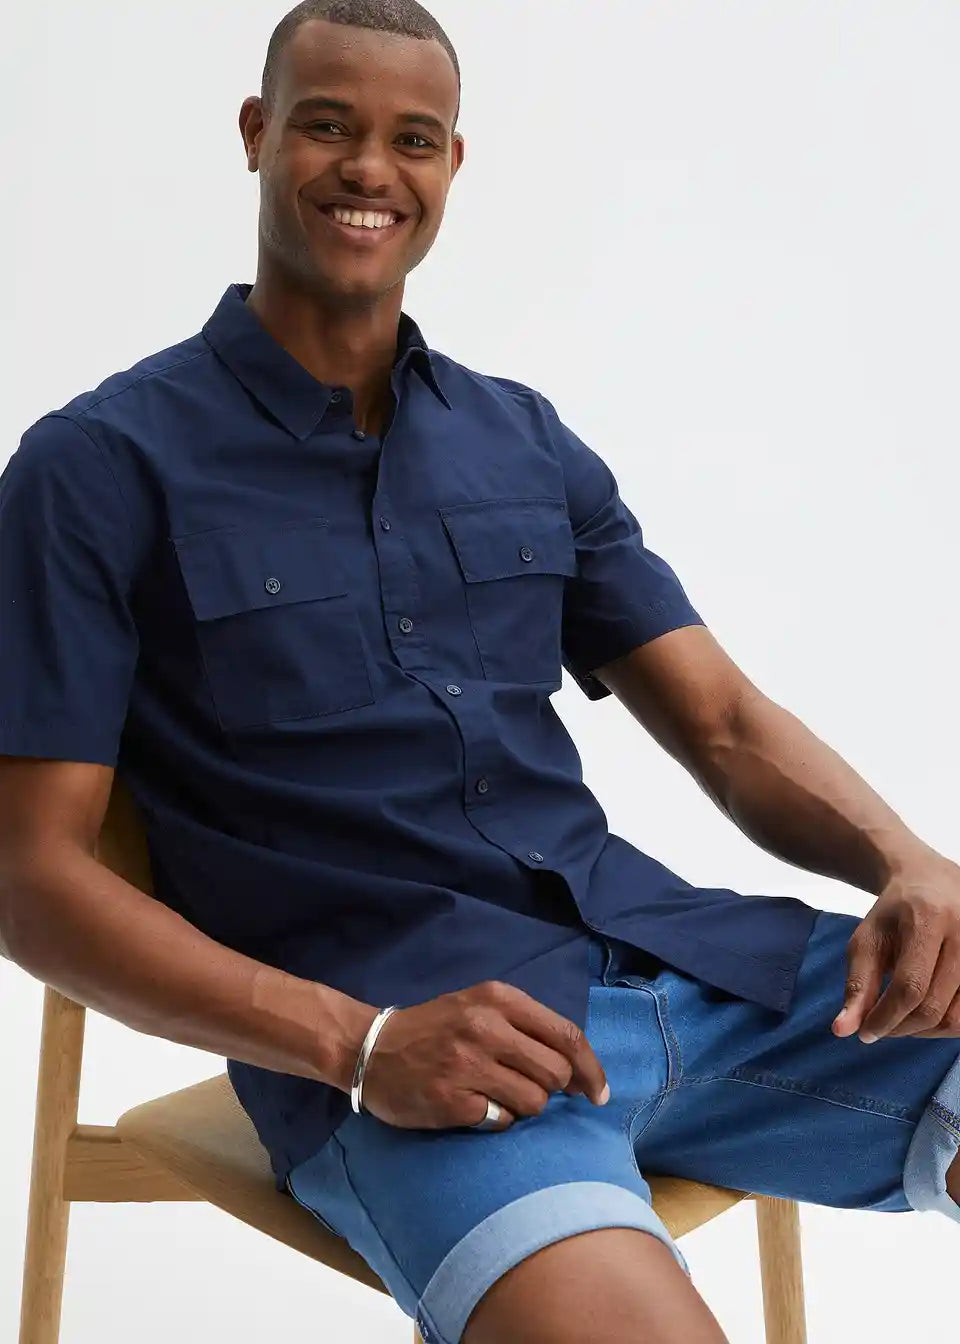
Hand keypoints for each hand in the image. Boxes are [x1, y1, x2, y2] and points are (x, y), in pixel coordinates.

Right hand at [357, 980, 609, 1130]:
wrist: (370, 1048)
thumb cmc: (434, 1028)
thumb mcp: (479, 1007)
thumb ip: (526, 1028)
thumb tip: (578, 1070)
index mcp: (498, 999)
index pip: (567, 1035)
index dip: (592, 1068)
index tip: (599, 1092)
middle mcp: (486, 1027)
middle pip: (556, 1073)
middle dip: (553, 1089)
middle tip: (529, 1088)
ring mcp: (468, 1065)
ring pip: (535, 1102)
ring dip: (524, 1107)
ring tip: (496, 1096)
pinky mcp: (453, 1101)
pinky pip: (503, 1122)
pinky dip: (497, 1120)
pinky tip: (474, 1106)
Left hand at [833, 853, 959, 1042]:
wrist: (932, 883)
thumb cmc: (894, 913)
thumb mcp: (868, 939)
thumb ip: (857, 983)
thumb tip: (841, 1030)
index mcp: (929, 919)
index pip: (911, 986)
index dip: (886, 1016)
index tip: (865, 1032)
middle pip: (934, 1007)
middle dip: (901, 1027)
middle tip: (879, 1027)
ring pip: (957, 1020)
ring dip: (923, 1032)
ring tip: (899, 1021)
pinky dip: (943, 1027)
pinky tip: (923, 1017)